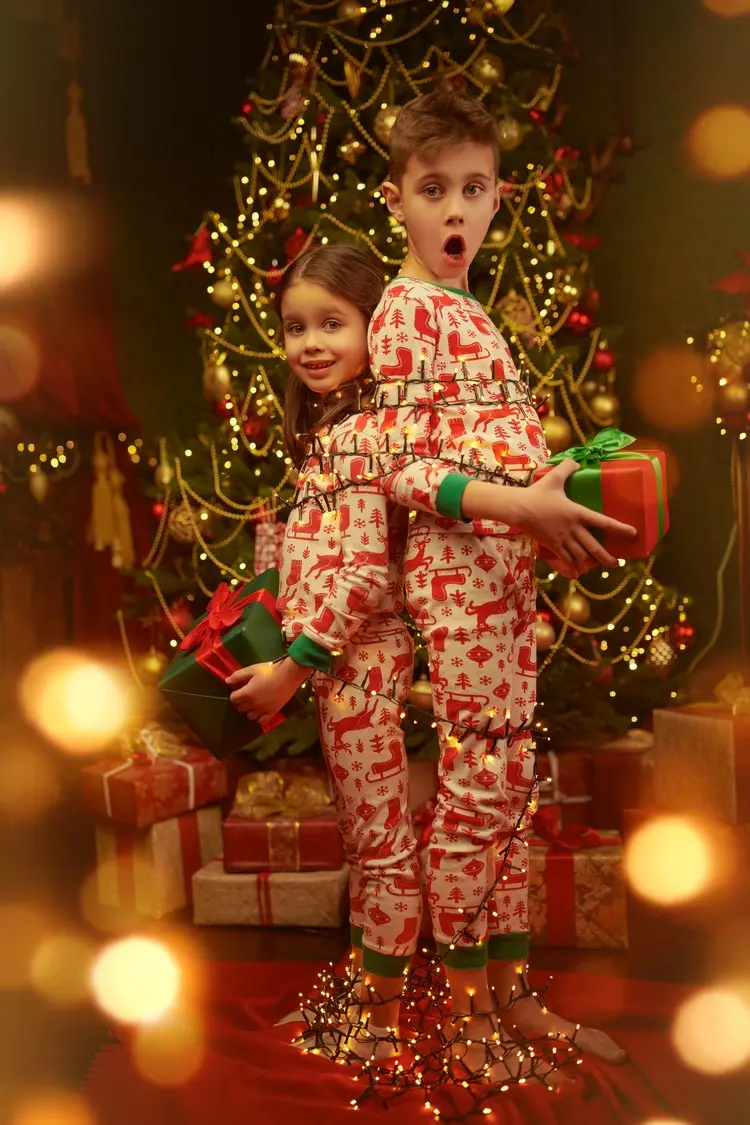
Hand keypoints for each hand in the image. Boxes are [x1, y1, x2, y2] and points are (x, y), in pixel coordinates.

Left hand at [226, 657, 309, 724]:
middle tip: (246, 695)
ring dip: (249, 710)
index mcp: (247, 693)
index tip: (239, 689)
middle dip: (241, 702)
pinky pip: (262, 721)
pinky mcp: (272, 712)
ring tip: (253, 703)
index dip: (234, 694)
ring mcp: (263, 710)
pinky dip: (259, 718)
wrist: (288, 675)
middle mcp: (253, 704)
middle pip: (240, 708)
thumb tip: (226, 681)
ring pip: (250, 716)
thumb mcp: (252, 669)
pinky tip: (260, 711)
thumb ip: (238, 676)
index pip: (233, 699)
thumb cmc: (269, 670)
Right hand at [514, 461, 636, 577]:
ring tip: (597, 566)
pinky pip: (565, 560)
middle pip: (593, 547)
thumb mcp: (555, 477)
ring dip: (590, 563)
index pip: (603, 521)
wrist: (518, 508)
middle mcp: (572, 529)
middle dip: (606, 557)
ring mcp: (562, 539)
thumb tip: (578, 463)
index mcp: (577, 513)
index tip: (633, 533)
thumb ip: (568, 467)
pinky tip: (577, 572)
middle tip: (616, 564)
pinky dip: (573, 567)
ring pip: (580, 556)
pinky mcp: (552, 545)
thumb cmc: (537, 493)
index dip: (619, 528)